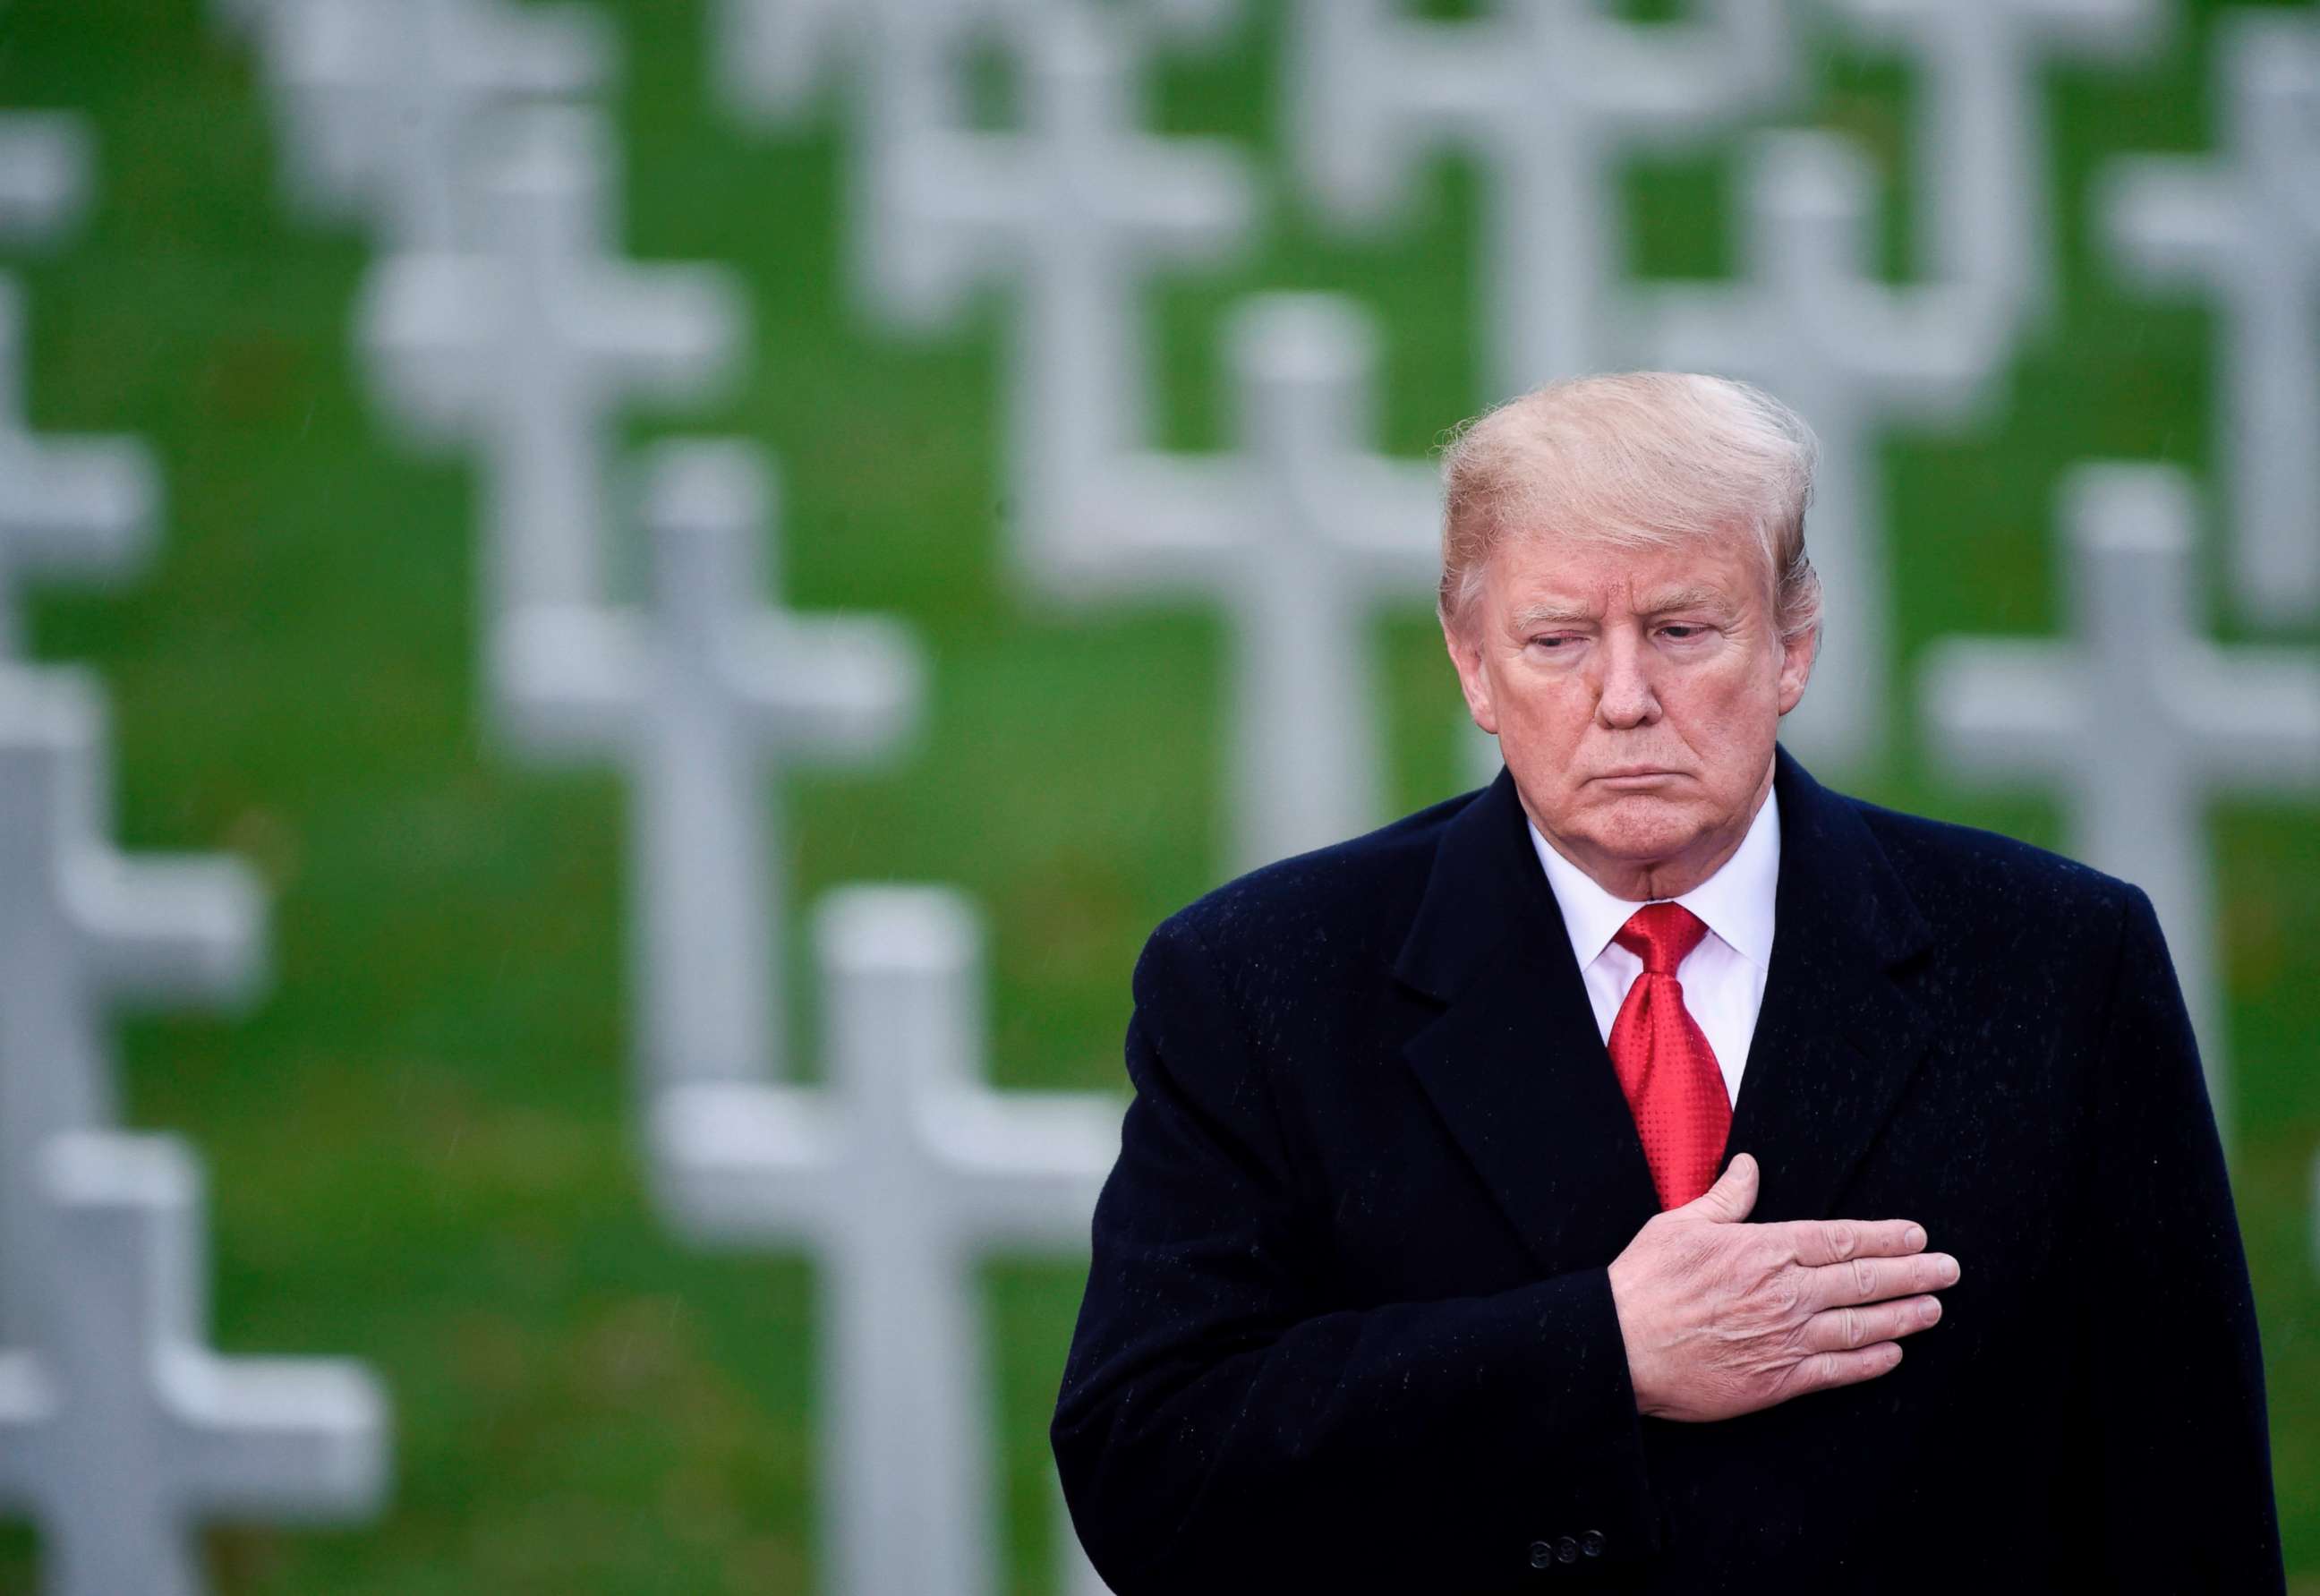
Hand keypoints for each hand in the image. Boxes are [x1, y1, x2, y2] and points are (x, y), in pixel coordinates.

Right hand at [1604, 1152, 1957, 1422]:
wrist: (1622, 1345)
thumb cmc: (1646, 1282)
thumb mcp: (1680, 1224)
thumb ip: (1725, 1198)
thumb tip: (1748, 1167)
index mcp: (1764, 1249)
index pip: (1840, 1239)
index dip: (1884, 1237)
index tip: (1915, 1235)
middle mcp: (1785, 1292)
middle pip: (1864, 1280)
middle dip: (1913, 1273)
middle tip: (1949, 1269)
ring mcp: (1786, 1338)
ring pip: (1861, 1325)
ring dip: (1904, 1316)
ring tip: (1933, 1309)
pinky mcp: (1778, 1379)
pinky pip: (1838, 1369)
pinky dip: (1871, 1362)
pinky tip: (1893, 1354)